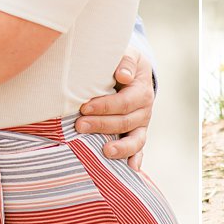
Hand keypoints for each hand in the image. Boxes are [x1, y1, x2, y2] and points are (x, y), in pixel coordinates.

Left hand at [76, 48, 153, 170]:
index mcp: (141, 89)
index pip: (125, 101)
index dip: (105, 106)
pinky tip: (131, 169)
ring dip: (120, 147)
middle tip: (79, 125)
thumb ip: (125, 60)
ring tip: (104, 151)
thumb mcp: (128, 54)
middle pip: (125, 121)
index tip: (83, 107)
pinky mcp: (138, 134)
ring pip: (135, 139)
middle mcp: (144, 108)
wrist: (131, 70)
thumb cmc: (123, 62)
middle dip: (102, 124)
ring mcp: (142, 123)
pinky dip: (136, 159)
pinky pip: (140, 149)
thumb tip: (122, 76)